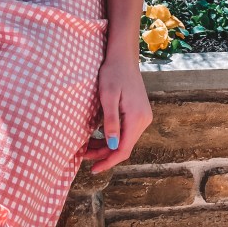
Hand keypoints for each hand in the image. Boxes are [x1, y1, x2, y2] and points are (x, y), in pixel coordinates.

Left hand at [81, 54, 152, 173]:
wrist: (123, 57)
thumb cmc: (113, 73)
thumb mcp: (108, 97)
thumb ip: (110, 122)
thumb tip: (111, 145)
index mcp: (137, 118)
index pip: (123, 149)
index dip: (108, 161)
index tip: (93, 169)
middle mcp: (143, 120)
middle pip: (124, 146)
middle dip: (104, 154)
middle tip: (83, 155)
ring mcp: (142, 116)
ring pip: (124, 139)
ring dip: (106, 146)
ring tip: (87, 148)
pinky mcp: (138, 112)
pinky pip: (125, 131)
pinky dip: (111, 136)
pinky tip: (97, 135)